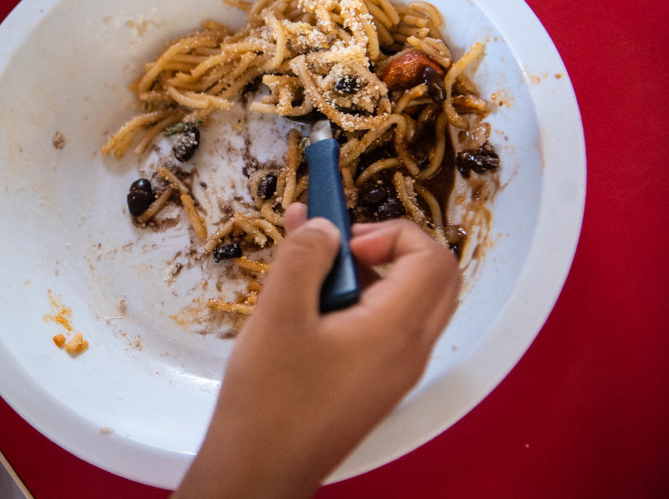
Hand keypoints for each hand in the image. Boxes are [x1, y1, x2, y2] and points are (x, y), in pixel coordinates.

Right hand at [174, 203, 460, 498]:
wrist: (261, 468)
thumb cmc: (271, 397)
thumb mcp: (279, 313)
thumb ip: (304, 257)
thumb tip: (324, 226)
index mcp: (396, 330)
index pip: (432, 257)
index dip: (390, 232)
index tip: (341, 241)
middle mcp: (409, 351)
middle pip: (432, 277)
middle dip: (386, 245)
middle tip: (335, 245)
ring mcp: (394, 371)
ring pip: (407, 301)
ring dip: (365, 271)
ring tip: (305, 261)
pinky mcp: (373, 383)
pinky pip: (383, 327)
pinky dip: (355, 300)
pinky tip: (303, 298)